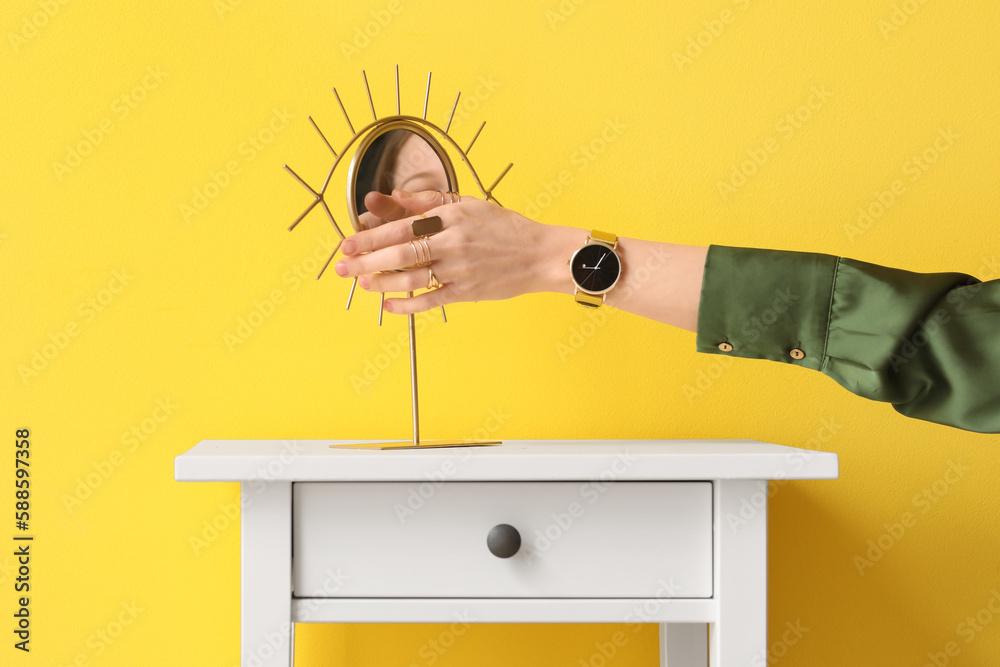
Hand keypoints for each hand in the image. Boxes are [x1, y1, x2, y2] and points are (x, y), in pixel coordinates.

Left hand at [335, 189, 581, 314]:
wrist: (541, 255)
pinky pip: (432, 300)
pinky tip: (390, 306)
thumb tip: (396, 197)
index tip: (348, 242)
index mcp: (451, 218)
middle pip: (401, 252)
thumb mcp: (470, 204)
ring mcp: (460, 269)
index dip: (371, 235)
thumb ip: (431, 201)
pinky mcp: (467, 292)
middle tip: (342, 267)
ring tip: (362, 283)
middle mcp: (453, 243)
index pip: (402, 226)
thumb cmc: (505, 228)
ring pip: (413, 277)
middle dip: (366, 260)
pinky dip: (409, 305)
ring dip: (383, 282)